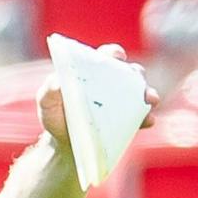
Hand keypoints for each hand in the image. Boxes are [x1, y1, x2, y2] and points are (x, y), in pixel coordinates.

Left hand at [37, 43, 161, 146]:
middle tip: (136, 77)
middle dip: (136, 73)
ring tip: (150, 100)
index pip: (108, 56)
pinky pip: (143, 116)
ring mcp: (124, 100)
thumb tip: (57, 81)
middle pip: (131, 71)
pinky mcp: (130, 119)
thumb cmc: (56, 116)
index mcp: (95, 71)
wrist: (65, 144)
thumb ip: (49, 90)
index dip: (114, 53)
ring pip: (142, 91)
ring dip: (148, 93)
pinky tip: (148, 121)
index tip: (116, 56)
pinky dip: (147, 117)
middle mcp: (114, 82)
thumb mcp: (47, 102)